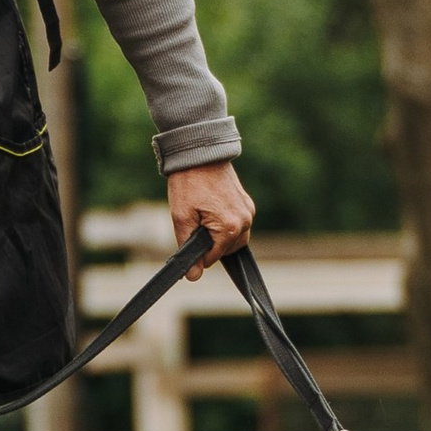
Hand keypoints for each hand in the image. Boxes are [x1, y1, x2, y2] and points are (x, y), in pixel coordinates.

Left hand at [166, 158, 254, 276]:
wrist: (200, 153)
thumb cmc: (188, 184)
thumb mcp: (181, 218)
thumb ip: (188, 250)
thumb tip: (193, 277)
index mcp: (230, 228)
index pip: (213, 258)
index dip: (197, 252)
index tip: (188, 234)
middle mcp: (245, 221)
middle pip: (227, 251)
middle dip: (210, 244)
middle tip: (194, 222)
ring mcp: (248, 211)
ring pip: (234, 239)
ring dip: (219, 235)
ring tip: (202, 215)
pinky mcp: (247, 203)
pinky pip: (238, 224)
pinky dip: (225, 224)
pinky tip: (211, 210)